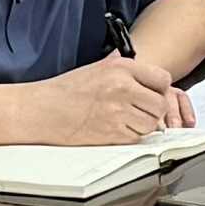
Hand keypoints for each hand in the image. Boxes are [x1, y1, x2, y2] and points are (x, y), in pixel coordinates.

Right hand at [26, 53, 193, 144]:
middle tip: (140, 111)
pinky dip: (130, 136)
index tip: (152, 94)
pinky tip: (115, 128)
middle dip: (153, 110)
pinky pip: (136, 137)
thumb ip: (123, 69)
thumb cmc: (65, 91)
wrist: (41, 110)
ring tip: (125, 120)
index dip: (160, 89)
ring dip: (143, 125)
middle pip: (160, 104)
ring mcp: (118, 111)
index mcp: (120, 68)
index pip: (162, 79)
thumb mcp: (97, 68)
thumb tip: (144, 69)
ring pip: (151, 124)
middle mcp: (122, 87)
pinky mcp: (112, 133)